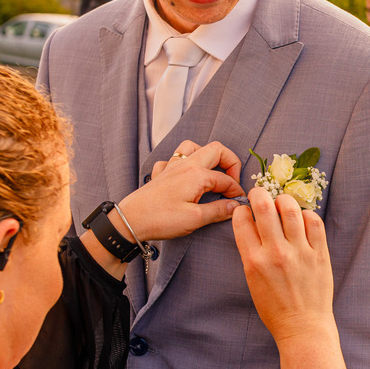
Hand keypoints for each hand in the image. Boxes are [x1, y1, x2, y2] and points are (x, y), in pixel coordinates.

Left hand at [117, 140, 243, 240]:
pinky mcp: (160, 174)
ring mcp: (171, 167)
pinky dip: (182, 163)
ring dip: (207, 156)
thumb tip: (236, 206)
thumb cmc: (161, 219)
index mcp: (197, 174)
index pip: (226, 179)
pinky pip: (173, 159)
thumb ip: (219, 210)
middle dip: (230, 162)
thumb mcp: (195, 219)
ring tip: (212, 172)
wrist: (130, 221)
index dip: (237, 191)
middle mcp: (185, 165)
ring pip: (193, 147)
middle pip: (216, 150)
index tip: (240, 203)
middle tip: (233, 181)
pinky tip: (184, 177)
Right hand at [233, 188, 349, 368]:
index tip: (245, 210)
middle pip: (264, 206)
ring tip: (282, 203)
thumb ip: (251, 252)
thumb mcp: (252, 281)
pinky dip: (306, 214)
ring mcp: (300, 252)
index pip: (242, 220)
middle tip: (260, 194)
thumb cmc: (274, 308)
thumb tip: (251, 224)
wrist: (303, 327)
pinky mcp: (320, 254)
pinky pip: (314, 222)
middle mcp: (276, 253)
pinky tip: (302, 219)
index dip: (241, 210)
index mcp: (254, 261)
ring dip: (284, 200)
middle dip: (259, 193)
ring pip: (291, 208)